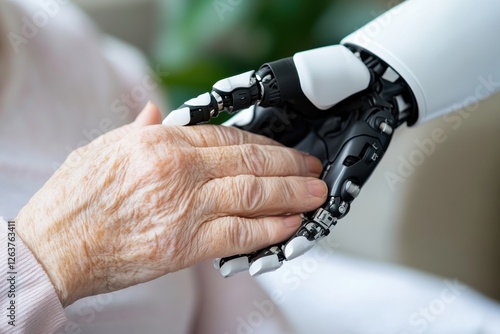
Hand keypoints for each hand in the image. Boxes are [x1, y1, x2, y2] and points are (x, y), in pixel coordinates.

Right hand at [16, 103, 326, 306]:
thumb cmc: (77, 198)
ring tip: (315, 192)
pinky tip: (291, 224)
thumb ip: (140, 129)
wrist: (56, 246)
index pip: (227, 137)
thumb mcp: (106, 148)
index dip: (263, 143)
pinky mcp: (186, 244)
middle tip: (311, 166)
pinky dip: (271, 229)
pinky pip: (240, 234)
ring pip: (254, 194)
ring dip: (291, 193)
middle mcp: (179, 170)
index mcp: (162, 143)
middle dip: (288, 164)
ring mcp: (186, 206)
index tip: (281, 149)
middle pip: (250, 162)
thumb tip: (157, 112)